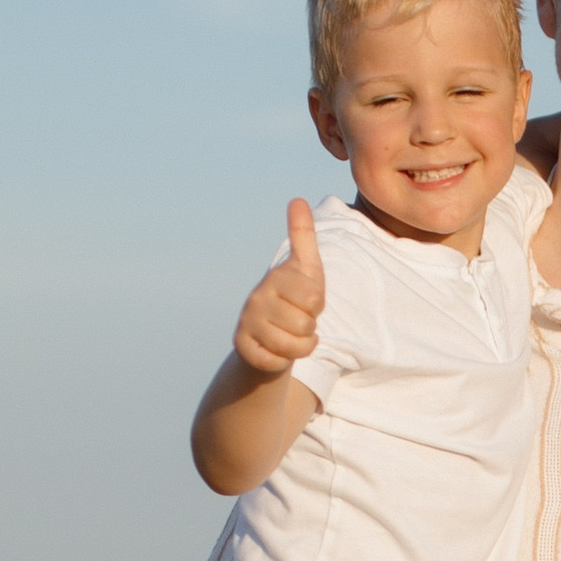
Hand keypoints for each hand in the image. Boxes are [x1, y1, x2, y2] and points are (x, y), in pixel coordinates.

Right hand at [233, 199, 325, 376]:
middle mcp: (257, 298)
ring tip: (290, 336)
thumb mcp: (305, 270)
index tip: (305, 301)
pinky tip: (276, 351)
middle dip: (309, 328)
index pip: (314, 296)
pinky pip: (278, 361)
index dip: (317, 304)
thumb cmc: (293, 301)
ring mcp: (247, 324)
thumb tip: (297, 199)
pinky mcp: (243, 348)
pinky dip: (283, 361)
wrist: (267, 339)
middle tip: (297, 321)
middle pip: (305, 322)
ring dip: (301, 346)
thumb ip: (303, 237)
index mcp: (275, 279)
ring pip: (295, 345)